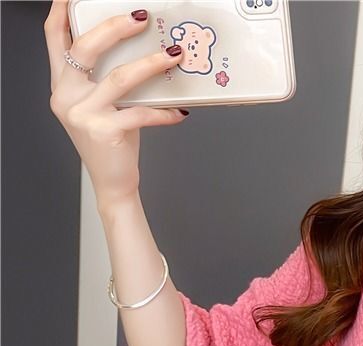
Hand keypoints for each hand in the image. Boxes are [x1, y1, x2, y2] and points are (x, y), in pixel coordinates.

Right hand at [44, 0, 187, 207]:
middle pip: (86, 48)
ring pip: (120, 78)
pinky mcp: (105, 131)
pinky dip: (164, 112)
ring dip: (151, 64)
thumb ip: (104, 79)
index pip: (54, 39)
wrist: (112, 183)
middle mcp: (66, 96)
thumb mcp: (100, 106)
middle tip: (141, 18)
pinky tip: (179, 111)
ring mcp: (83, 114)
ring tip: (174, 55)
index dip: (62, 12)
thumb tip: (137, 49)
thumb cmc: (111, 142)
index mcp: (61, 85)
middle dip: (115, 26)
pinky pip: (141, 113)